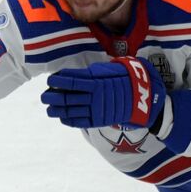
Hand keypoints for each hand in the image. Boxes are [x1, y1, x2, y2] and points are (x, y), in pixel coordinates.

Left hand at [41, 56, 165, 128]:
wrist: (146, 101)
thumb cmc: (129, 80)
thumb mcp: (114, 69)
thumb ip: (94, 71)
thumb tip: (76, 72)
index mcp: (96, 82)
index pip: (71, 81)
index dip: (58, 81)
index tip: (50, 80)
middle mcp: (94, 97)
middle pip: (66, 97)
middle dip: (52, 96)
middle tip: (44, 96)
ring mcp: (95, 110)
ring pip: (69, 111)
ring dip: (56, 110)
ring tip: (48, 108)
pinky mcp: (98, 121)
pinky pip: (78, 122)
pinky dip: (67, 119)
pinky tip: (61, 117)